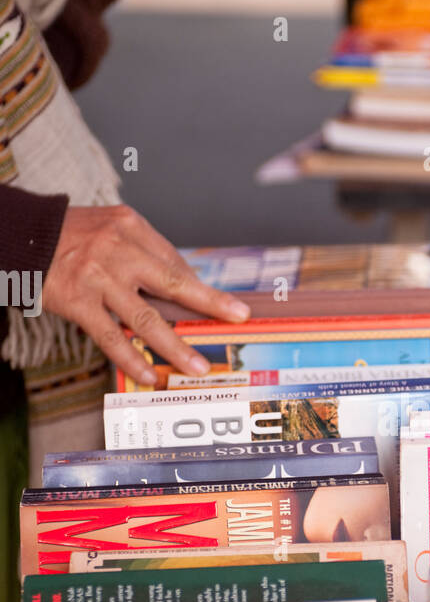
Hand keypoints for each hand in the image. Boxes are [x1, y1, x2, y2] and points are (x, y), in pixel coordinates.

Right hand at [42, 205, 249, 384]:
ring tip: (196, 366)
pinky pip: (110, 336)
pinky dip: (132, 357)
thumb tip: (182, 286)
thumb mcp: (111, 228)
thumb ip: (143, 253)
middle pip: (173, 283)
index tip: (227, 307)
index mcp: (132, 228)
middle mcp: (118, 250)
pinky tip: (149, 374)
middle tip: (236, 318)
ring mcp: (98, 277)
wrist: (20, 234)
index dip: (201, 289)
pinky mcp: (77, 302)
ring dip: (175, 346)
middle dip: (209, 303)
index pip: (174, 263)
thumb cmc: (69, 234)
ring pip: (145, 318)